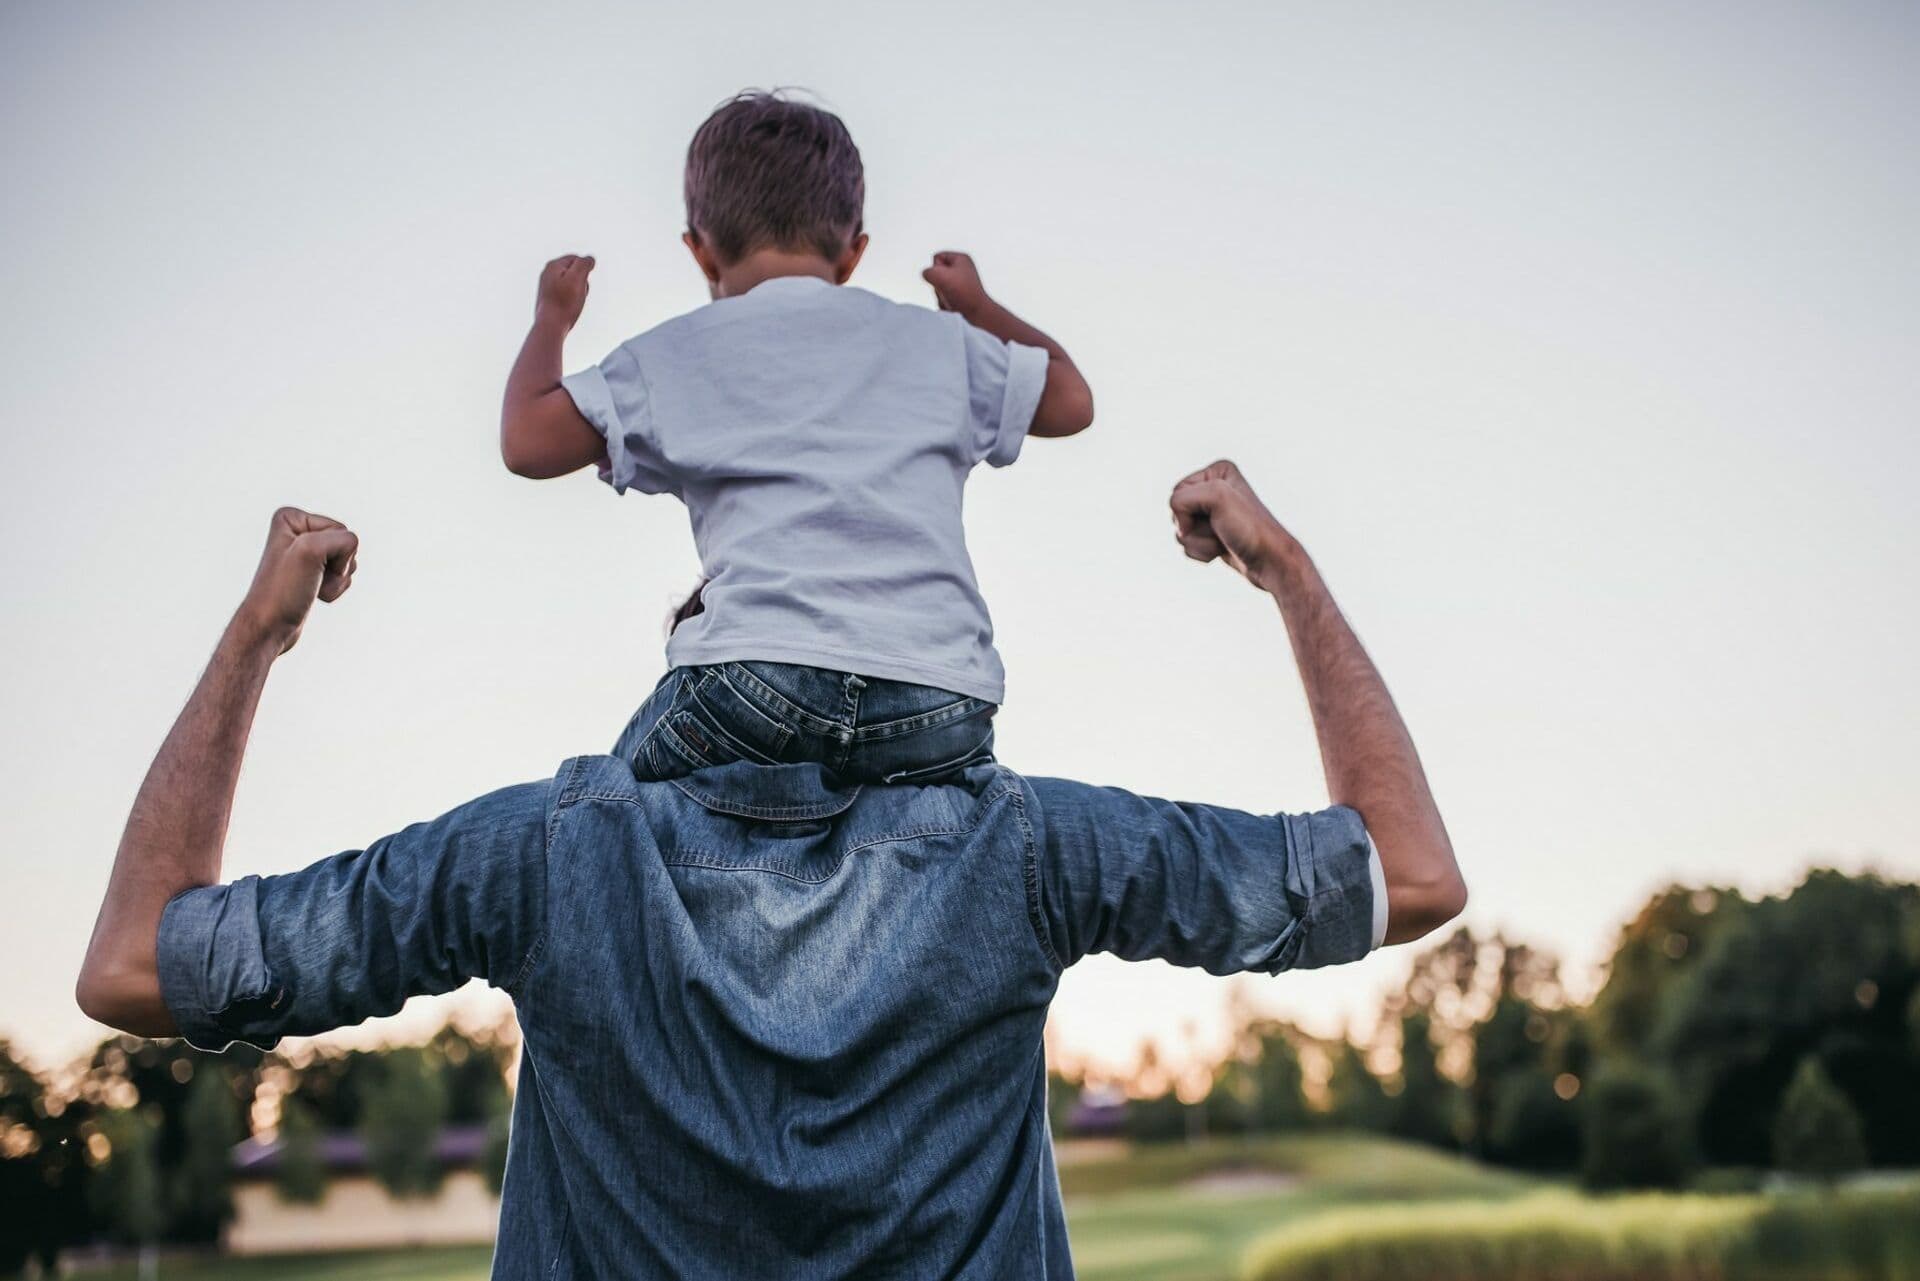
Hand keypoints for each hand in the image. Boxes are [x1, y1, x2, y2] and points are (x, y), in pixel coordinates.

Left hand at [235, 508, 359, 654]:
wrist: (270, 626)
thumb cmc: (284, 591)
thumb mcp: (310, 551)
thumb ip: (342, 539)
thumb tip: (352, 551)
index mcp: (290, 518)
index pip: (341, 530)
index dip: (333, 554)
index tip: (307, 567)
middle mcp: (297, 531)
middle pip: (346, 544)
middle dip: (337, 567)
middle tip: (310, 579)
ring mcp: (306, 552)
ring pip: (348, 561)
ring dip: (337, 580)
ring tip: (311, 587)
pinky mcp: (313, 571)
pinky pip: (343, 575)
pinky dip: (335, 588)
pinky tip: (315, 594)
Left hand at [536, 254, 595, 328]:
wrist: (550, 326)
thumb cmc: (564, 303)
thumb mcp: (577, 278)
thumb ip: (584, 263)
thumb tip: (589, 259)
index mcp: (552, 265)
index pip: (577, 259)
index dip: (585, 272)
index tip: (581, 285)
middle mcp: (547, 274)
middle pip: (574, 272)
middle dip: (581, 283)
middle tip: (577, 295)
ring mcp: (546, 286)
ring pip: (571, 285)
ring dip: (577, 293)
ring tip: (572, 304)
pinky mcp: (548, 299)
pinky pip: (565, 295)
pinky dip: (570, 301)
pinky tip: (568, 310)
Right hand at [922, 251, 990, 316]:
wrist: (978, 313)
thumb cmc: (964, 293)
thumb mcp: (939, 275)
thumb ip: (927, 272)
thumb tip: (927, 278)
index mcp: (961, 258)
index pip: (936, 257)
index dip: (936, 269)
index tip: (947, 278)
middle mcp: (963, 270)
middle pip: (937, 274)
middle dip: (938, 284)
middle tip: (949, 290)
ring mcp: (962, 283)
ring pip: (939, 287)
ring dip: (941, 295)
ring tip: (953, 298)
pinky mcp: (961, 296)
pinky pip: (944, 298)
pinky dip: (946, 303)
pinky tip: (955, 305)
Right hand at [1169, 460, 1298, 585]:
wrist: (1270, 562)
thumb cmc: (1249, 529)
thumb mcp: (1217, 497)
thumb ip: (1182, 499)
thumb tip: (1179, 528)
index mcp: (1218, 471)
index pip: (1177, 493)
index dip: (1189, 511)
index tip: (1217, 517)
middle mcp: (1215, 488)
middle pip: (1175, 513)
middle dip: (1193, 529)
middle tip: (1221, 530)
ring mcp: (1213, 513)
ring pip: (1180, 532)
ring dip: (1198, 543)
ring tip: (1223, 541)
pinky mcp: (1212, 533)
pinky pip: (1187, 545)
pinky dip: (1200, 552)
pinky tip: (1221, 550)